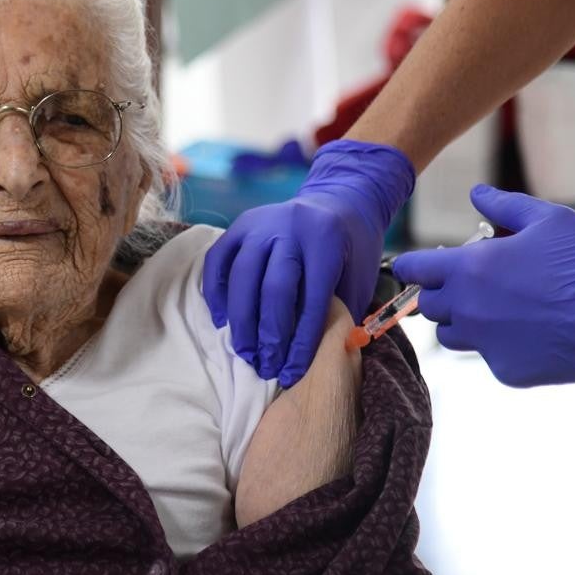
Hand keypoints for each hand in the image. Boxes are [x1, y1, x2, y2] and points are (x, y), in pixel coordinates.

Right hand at [203, 139, 414, 386]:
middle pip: (274, 289)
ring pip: (242, 277)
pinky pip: (218, 260)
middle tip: (266, 367)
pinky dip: (216, 291)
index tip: (291, 372)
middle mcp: (291, 228)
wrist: (339, 202)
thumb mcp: (358, 277)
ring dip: (241, 321)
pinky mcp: (240, 225)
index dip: (301, 342)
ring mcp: (261, 223)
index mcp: (326, 241)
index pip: (312, 300)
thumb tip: (315, 357)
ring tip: (245, 352)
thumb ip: (339, 311)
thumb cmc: (351, 250)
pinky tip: (222, 320)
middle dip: (269, 335)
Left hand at [392, 185, 574, 388]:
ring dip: (463, 321)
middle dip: (442, 292)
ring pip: (451, 335)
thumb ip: (502, 205)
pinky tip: (533, 331)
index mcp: (470, 269)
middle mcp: (468, 310)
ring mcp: (485, 344)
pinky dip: (500, 345)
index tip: (413, 267)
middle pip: (428, 306)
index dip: (410, 266)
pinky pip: (488, 356)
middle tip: (474, 283)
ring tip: (500, 307)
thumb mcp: (547, 219)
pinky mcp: (506, 371)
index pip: (413, 269)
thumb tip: (476, 194)